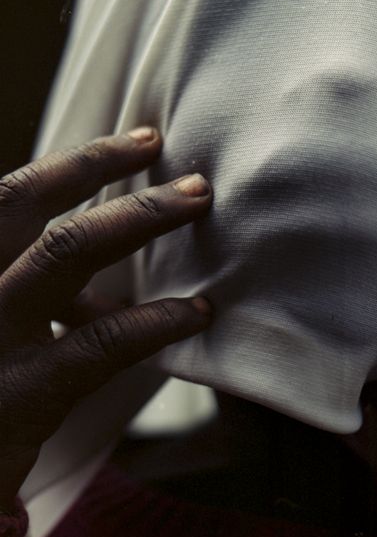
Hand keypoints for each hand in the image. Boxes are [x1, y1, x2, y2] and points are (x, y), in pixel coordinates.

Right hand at [0, 127, 212, 509]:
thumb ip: (28, 285)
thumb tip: (107, 258)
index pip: (7, 195)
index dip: (77, 162)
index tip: (141, 142)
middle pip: (26, 202)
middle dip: (107, 169)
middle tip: (183, 168)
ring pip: (64, 253)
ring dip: (139, 219)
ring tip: (198, 203)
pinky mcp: (16, 394)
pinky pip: (98, 341)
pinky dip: (155, 319)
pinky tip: (197, 312)